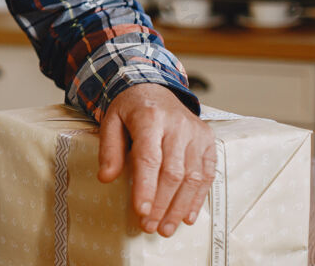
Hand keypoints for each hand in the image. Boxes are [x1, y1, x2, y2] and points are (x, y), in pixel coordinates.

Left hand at [97, 83, 215, 236]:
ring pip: (192, 177)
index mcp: (150, 118)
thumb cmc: (130, 108)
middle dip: (162, 204)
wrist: (154, 86)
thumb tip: (106, 178)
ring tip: (166, 228)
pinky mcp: (208, 140)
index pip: (149, 158)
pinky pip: (208, 173)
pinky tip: (187, 216)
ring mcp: (196, 133)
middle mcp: (177, 125)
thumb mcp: (111, 121)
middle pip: (172, 172)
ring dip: (180, 207)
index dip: (146, 187)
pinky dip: (198, 198)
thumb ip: (109, 149)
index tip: (141, 211)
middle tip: (150, 226)